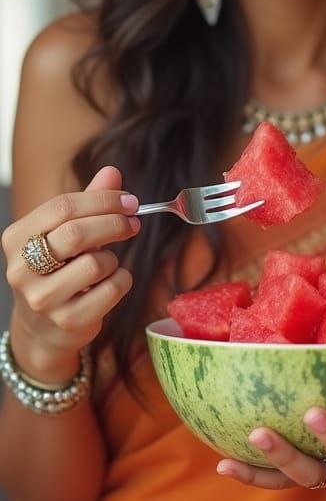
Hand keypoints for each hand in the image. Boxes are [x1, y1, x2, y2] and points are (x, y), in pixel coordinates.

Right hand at [1, 166, 139, 381]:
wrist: (43, 328)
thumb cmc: (57, 270)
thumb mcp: (65, 233)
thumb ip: (88, 202)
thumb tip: (111, 172)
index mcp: (16, 238)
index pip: (62, 207)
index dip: (102, 200)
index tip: (129, 201)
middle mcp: (22, 269)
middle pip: (76, 232)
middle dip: (114, 223)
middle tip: (133, 222)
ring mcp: (42, 299)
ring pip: (96, 263)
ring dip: (114, 258)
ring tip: (108, 262)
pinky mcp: (67, 321)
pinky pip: (111, 290)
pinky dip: (122, 280)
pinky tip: (113, 281)